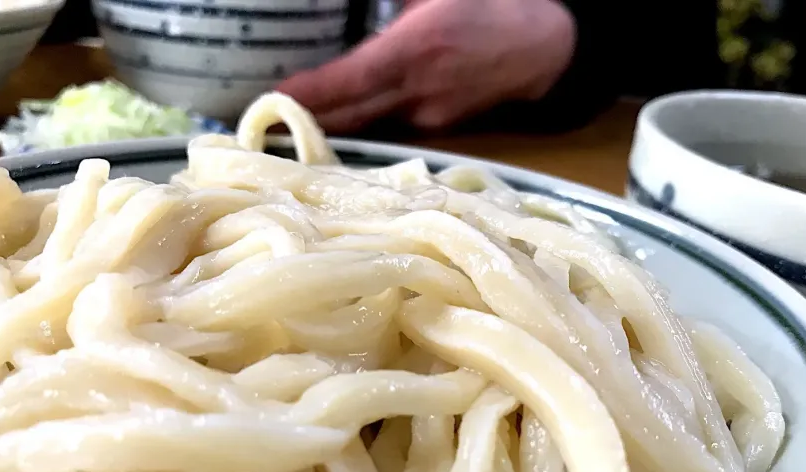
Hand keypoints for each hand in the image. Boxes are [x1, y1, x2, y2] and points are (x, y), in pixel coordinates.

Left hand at [276, 0, 575, 132]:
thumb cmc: (490, 3)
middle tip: (260, 122)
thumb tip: (355, 7)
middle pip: (352, 114)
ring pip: (368, 123)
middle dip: (307, 119)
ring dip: (329, 123)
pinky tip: (336, 115)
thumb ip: (396, 2)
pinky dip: (360, 119)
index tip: (274, 97)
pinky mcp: (440, 125)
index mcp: (418, 48)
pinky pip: (389, 122)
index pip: (352, 81)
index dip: (311, 93)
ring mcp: (430, 115)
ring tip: (287, 120)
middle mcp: (420, 91)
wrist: (545, 44)